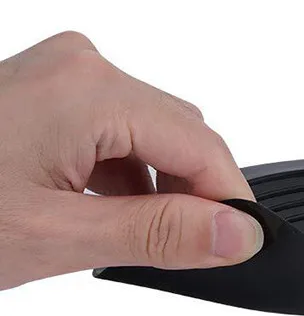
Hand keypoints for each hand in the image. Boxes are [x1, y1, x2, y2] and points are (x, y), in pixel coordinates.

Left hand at [0, 31, 262, 288]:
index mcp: (89, 89)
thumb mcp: (50, 238)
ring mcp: (64, 68)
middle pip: (176, 129)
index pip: (198, 141)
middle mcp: (83, 64)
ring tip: (115, 235)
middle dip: (187, 190)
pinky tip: (93, 209)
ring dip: (151, 181)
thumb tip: (236, 232)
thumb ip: (156, 232)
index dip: (227, 196)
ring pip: (146, 127)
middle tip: (178, 252)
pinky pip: (113, 122)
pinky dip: (118, 168)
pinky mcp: (50, 83)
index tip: (240, 243)